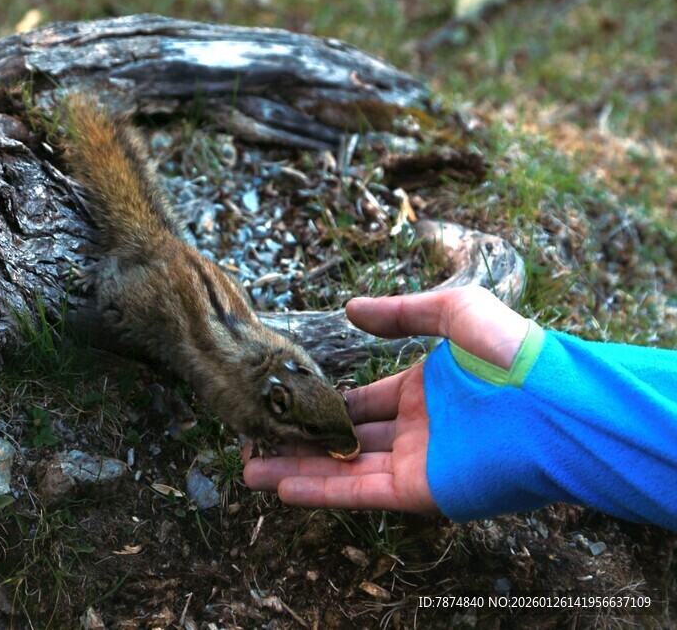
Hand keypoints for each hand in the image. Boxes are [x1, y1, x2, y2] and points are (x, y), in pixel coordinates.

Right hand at [242, 286, 528, 513]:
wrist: (553, 401)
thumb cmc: (511, 352)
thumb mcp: (451, 312)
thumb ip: (400, 314)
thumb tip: (350, 310)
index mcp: (424, 391)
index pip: (363, 401)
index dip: (324, 403)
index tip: (286, 404)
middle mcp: (417, 429)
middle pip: (345, 438)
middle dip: (300, 441)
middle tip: (255, 441)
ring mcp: (418, 462)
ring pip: (344, 468)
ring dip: (298, 470)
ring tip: (250, 469)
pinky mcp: (422, 491)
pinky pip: (361, 492)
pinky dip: (322, 491)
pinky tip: (282, 487)